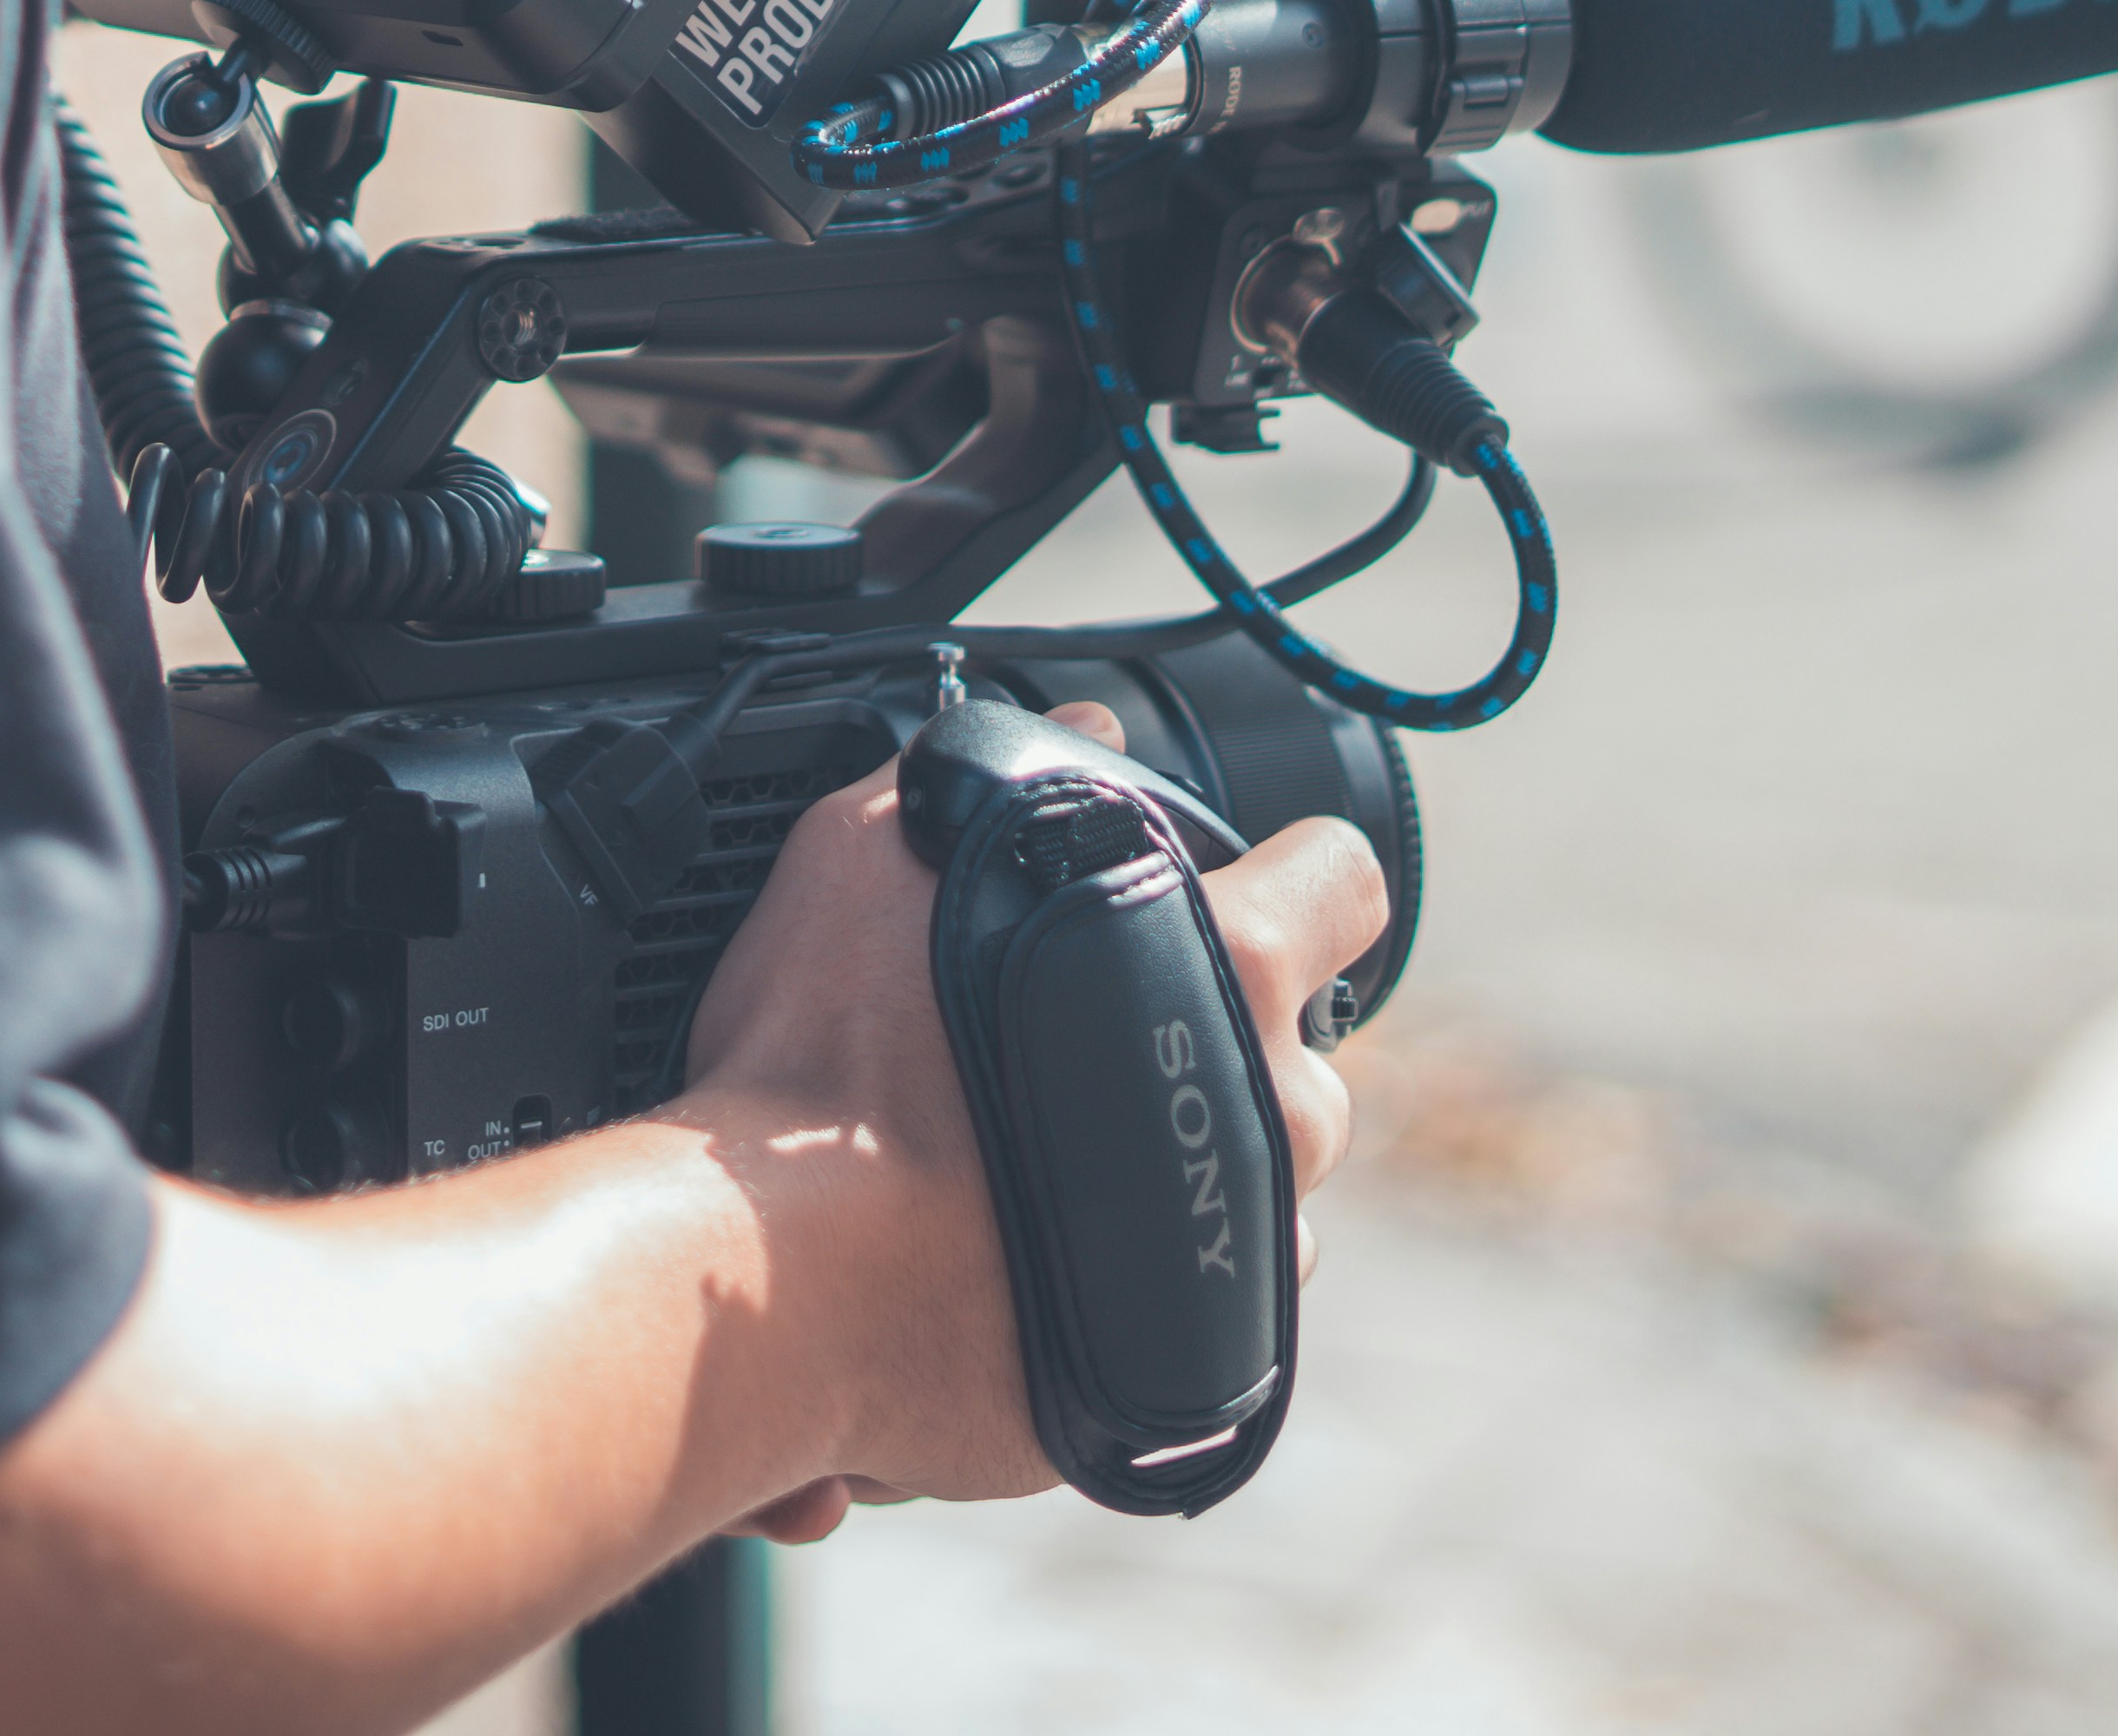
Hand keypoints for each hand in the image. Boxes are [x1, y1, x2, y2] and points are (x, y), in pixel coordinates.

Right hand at [668, 698, 1389, 1521]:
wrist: (773, 1286)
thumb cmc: (823, 1069)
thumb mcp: (879, 852)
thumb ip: (1005, 780)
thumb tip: (1083, 736)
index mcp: (1228, 965)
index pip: (1344, 884)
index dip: (1295, 878)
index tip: (1246, 895)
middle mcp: (1271, 1114)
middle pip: (1303, 1060)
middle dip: (1225, 1052)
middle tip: (1091, 1057)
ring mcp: (1243, 1261)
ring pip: (1263, 1201)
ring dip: (1190, 1183)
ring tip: (1054, 1178)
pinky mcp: (1192, 1381)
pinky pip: (1202, 1326)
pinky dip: (1145, 1300)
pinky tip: (1040, 1271)